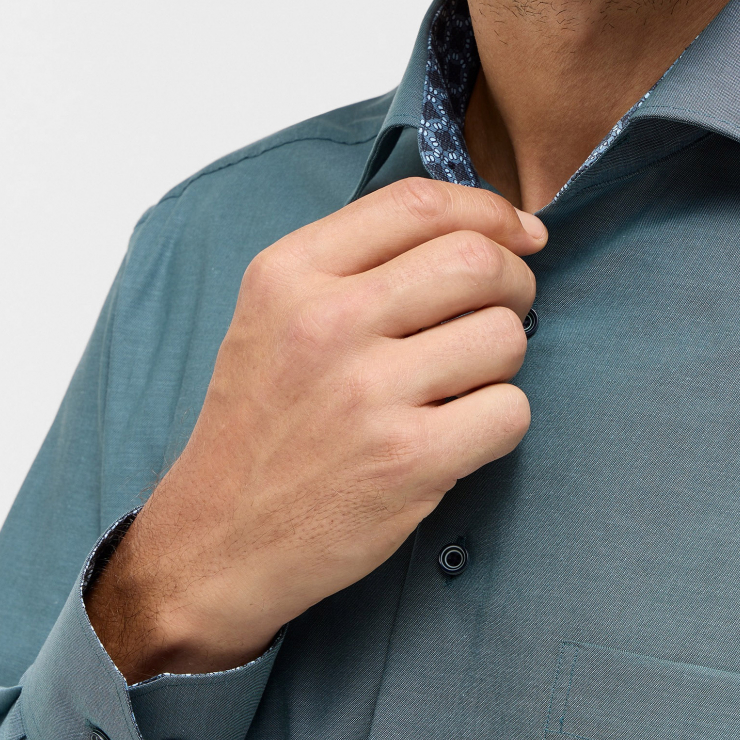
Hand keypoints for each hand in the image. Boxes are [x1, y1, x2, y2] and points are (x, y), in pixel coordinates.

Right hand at [86, 178, 546, 683]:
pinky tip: (456, 435)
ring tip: (459, 386)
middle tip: (501, 313)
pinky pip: (510, 411)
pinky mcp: (407, 460)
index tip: (520, 234)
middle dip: (514, 283)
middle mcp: (327, 322)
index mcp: (289, 273)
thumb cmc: (265, 424)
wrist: (219, 537)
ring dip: (502, 362)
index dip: (490, 211)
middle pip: (477, 261)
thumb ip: (359, 263)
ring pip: (504, 336)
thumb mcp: (275, 316)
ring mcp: (367, 393)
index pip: (419, 202)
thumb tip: (490, 229)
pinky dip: (499, 423)